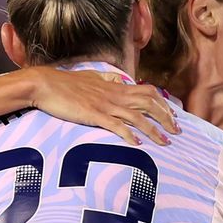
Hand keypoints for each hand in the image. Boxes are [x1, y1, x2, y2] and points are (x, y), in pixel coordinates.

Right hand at [28, 66, 179, 145]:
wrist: (45, 84)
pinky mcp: (93, 115)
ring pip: (137, 117)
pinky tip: (138, 144)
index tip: (172, 115)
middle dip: (166, 118)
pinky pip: (116, 125)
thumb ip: (108, 80)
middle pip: (149, 104)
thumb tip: (119, 79)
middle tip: (177, 131)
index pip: (148, 92)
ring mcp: (105, 105)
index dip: (163, 103)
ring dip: (153, 130)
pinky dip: (129, 135)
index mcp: (116, 87)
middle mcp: (115, 95)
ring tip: (165, 142)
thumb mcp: (91, 78)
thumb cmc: (66, 82)